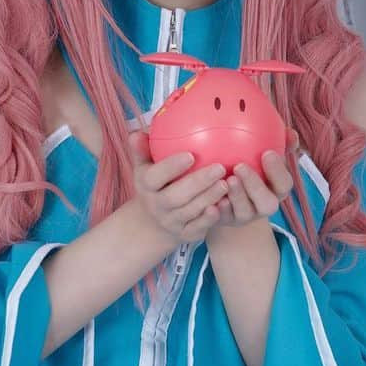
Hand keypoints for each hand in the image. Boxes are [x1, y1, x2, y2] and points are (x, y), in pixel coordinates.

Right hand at [127, 129, 228, 243]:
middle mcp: (156, 205)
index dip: (171, 167)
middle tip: (219, 167)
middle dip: (197, 182)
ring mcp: (171, 222)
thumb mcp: (144, 166)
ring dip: (209, 198)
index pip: (155, 177)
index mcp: (146, 186)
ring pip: (190, 212)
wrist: (153, 221)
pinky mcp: (185, 234)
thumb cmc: (155, 183)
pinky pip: (199, 227)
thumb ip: (142, 148)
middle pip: (175, 197)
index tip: (190, 155)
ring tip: (227, 183)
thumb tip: (139, 131)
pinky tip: (225, 204)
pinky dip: (211, 218)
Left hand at [213, 129, 298, 228]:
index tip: (267, 152)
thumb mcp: (264, 155)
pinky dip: (218, 209)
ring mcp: (245, 216)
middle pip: (267, 203)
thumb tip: (291, 133)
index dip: (278, 171)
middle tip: (240, 166)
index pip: (284, 183)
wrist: (229, 192)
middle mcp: (264, 206)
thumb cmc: (252, 165)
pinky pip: (222, 219)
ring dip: (236, 196)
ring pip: (244, 212)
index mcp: (276, 190)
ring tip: (226, 179)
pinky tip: (212, 197)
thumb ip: (279, 143)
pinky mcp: (226, 222)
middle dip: (255, 186)